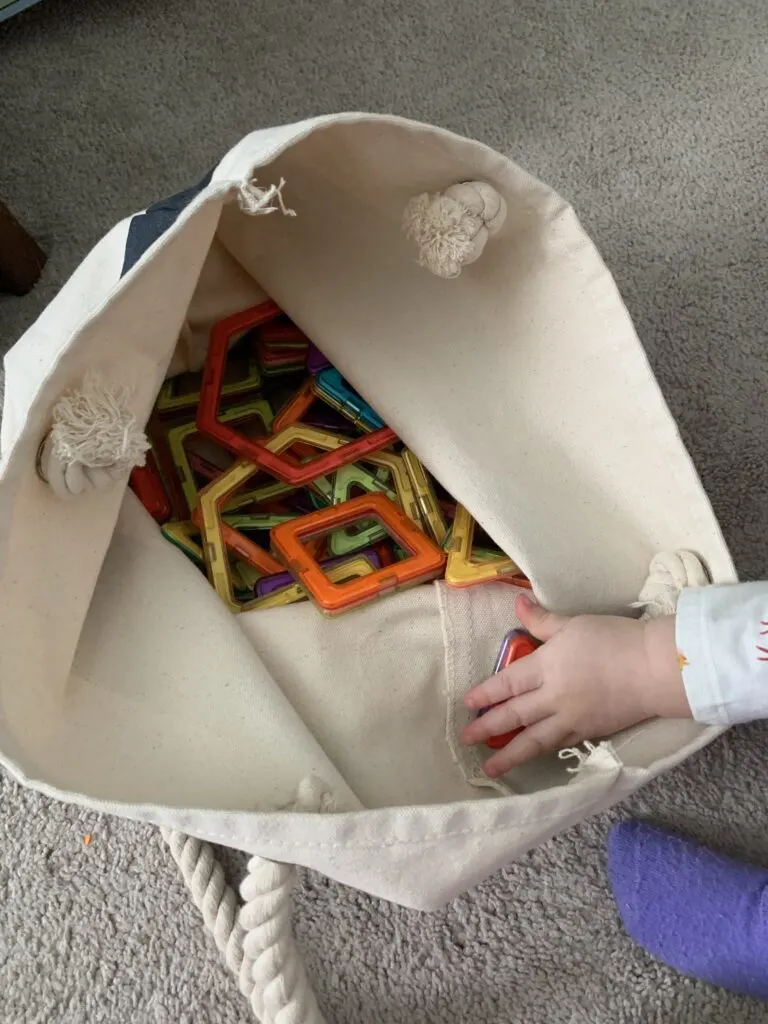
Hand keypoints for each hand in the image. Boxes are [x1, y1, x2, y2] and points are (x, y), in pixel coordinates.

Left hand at [460, 595, 689, 777]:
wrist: (657, 669)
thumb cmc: (615, 639)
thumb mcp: (574, 624)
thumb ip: (542, 620)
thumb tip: (517, 603)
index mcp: (547, 666)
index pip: (507, 682)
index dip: (485, 693)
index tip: (467, 703)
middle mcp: (554, 697)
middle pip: (514, 715)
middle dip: (487, 727)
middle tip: (466, 739)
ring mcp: (572, 719)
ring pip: (534, 740)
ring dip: (510, 754)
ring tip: (490, 767)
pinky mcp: (592, 732)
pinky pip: (560, 744)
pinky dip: (542, 751)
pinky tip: (534, 755)